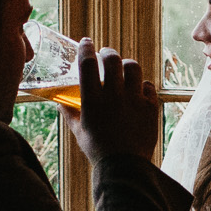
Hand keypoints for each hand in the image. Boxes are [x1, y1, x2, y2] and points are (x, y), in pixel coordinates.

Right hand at [61, 39, 160, 163]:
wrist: (125, 168)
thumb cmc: (98, 151)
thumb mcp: (78, 132)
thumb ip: (70, 114)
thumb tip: (60, 103)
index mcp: (93, 101)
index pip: (87, 64)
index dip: (85, 48)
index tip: (85, 42)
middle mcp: (114, 96)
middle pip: (112, 60)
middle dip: (107, 52)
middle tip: (105, 55)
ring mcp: (134, 100)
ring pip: (133, 67)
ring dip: (126, 65)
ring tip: (123, 69)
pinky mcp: (150, 107)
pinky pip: (148, 86)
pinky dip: (142, 85)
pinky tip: (138, 90)